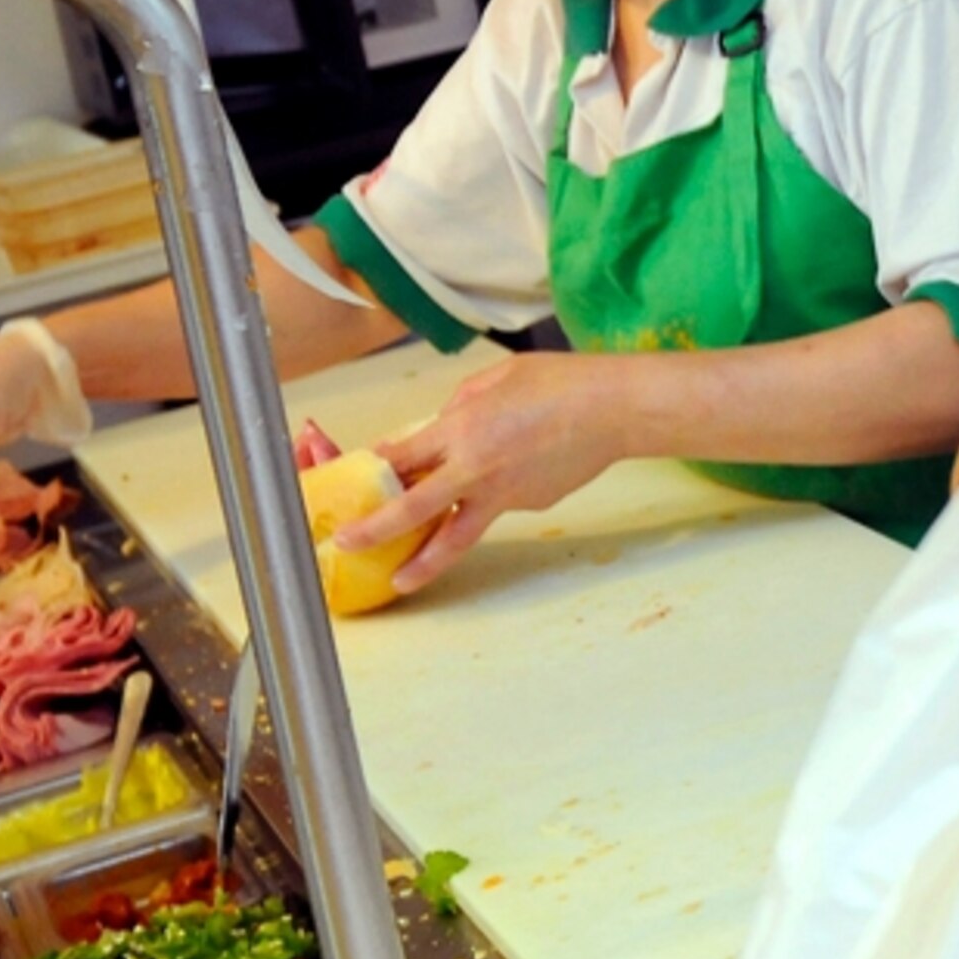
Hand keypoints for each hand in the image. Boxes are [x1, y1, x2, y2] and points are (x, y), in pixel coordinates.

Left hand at [338, 354, 637, 595]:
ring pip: (456, 535)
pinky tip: (522, 470)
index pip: (403, 456)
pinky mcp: (530, 506)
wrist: (612, 410)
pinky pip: (501, 503)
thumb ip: (462, 403)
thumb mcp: (499, 377)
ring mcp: (504, 494)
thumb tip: (444, 426)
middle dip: (375, 530)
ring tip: (402, 581)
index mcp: (462, 429)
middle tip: (346, 545)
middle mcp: (475, 469)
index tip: (361, 477)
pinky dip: (496, 495)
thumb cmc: (559, 382)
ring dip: (424, 562)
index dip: (378, 468)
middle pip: (413, 509)